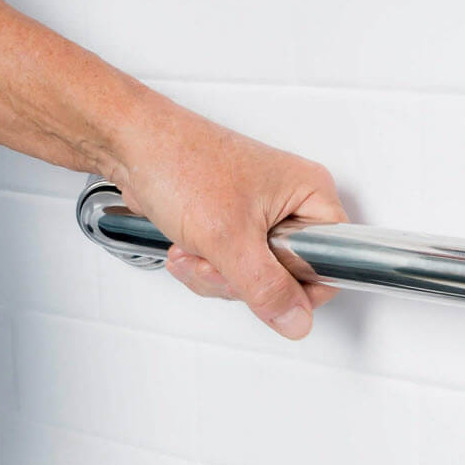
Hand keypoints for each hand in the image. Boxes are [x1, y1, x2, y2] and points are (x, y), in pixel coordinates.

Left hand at [103, 95, 347, 339]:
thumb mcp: (228, 237)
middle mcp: (292, 202)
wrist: (130, 144)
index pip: (334, 261)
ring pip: (257, 277)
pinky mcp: (235, 223)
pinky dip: (206, 266)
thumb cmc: (178, 161)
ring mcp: (263, 214)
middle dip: (243, 281)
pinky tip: (187, 248)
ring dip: (218, 275)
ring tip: (195, 249)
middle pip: (290, 277)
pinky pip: (234, 267)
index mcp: (310, 193)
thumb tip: (296, 321)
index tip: (265, 286)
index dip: (300, 286)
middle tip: (217, 261)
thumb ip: (266, 287)